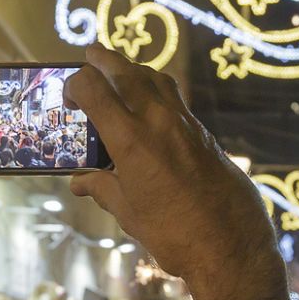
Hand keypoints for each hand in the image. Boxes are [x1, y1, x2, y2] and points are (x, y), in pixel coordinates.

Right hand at [65, 46, 296, 299]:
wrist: (229, 244)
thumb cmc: (171, 232)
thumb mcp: (128, 212)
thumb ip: (101, 188)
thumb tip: (80, 181)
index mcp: (130, 138)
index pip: (94, 89)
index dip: (76, 84)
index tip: (69, 94)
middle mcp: (157, 120)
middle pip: (126, 71)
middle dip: (104, 60)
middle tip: (90, 54)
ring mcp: (184, 123)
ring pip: (155, 78)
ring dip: (134, 70)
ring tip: (120, 73)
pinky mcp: (203, 132)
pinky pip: (174, 97)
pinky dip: (156, 90)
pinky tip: (150, 103)